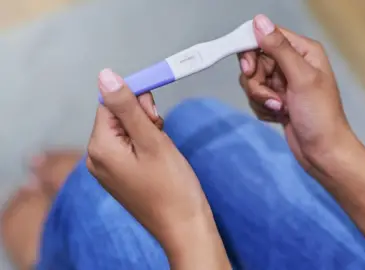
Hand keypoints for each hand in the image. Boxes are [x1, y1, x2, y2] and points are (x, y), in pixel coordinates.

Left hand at [87, 69, 228, 268]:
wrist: (183, 226)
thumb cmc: (171, 185)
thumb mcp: (151, 140)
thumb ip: (127, 107)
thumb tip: (105, 75)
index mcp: (100, 147)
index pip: (110, 104)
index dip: (134, 101)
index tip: (156, 114)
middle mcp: (96, 157)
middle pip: (116, 117)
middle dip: (141, 117)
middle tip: (160, 134)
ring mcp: (107, 169)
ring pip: (125, 131)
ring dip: (145, 130)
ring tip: (162, 149)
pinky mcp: (120, 176)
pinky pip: (128, 148)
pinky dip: (145, 144)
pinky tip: (159, 157)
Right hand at [238, 15, 354, 171]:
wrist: (322, 153)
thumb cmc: (318, 115)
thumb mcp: (301, 78)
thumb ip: (279, 49)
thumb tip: (258, 20)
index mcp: (302, 51)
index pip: (266, 36)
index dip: (252, 51)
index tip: (249, 70)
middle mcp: (292, 63)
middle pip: (255, 60)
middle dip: (257, 82)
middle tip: (272, 97)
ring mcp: (283, 82)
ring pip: (252, 80)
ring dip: (261, 98)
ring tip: (280, 109)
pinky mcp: (276, 99)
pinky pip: (256, 97)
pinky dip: (263, 108)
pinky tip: (279, 116)